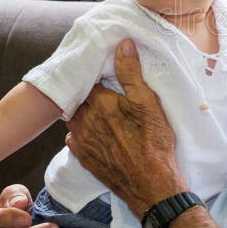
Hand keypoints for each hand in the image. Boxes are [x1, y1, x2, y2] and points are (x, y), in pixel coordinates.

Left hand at [65, 38, 182, 216]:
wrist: (151, 184)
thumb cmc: (153, 141)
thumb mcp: (148, 102)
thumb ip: (131, 72)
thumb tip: (122, 43)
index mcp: (99, 102)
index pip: (88, 80)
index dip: (97, 76)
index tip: (106, 75)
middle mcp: (84, 121)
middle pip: (78, 98)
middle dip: (88, 94)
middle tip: (105, 93)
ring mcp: (81, 141)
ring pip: (74, 118)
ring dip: (83, 113)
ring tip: (100, 112)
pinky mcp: (84, 158)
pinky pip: (74, 139)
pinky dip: (82, 132)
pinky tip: (97, 133)